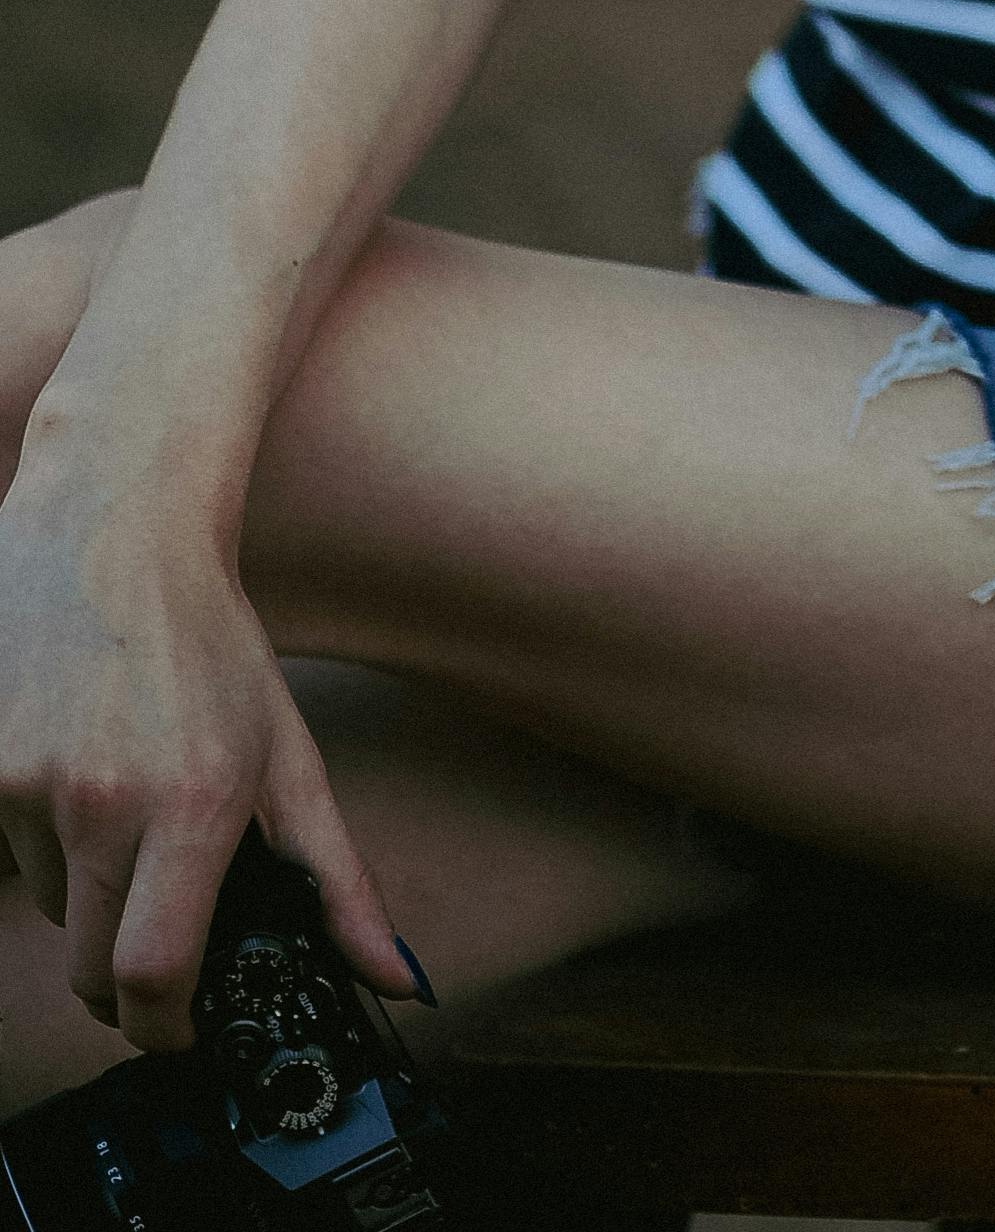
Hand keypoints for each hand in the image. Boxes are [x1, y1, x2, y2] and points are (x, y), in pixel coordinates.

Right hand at [0, 464, 404, 1050]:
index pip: (153, 979)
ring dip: (90, 894)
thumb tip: (396, 979)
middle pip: (96, 969)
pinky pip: (11, 860)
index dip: (167, 1025)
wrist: (113, 530)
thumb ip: (340, 881)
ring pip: (53, 914)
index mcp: (195, 803)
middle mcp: (105, 803)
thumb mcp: (289, 754)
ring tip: (127, 804)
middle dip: (133, 972)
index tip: (185, 1024)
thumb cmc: (206, 642)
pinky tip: (79, 773)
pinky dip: (44, 847)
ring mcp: (31, 787)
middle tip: (168, 920)